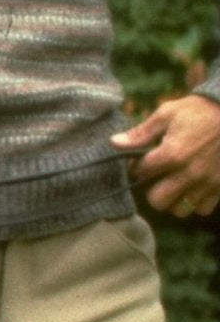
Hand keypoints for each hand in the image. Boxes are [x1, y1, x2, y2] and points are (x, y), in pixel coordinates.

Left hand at [114, 94, 219, 217]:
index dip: (137, 167)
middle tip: (157, 178)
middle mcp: (190, 173)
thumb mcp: (166, 114)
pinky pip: (201, 209)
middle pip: (158, 201)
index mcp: (173, 154)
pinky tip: (192, 187)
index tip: (142, 160)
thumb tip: (114, 143)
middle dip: (152, 191)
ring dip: (173, 200)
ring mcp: (207, 182)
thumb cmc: (197, 111)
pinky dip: (194, 202)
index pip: (141, 173)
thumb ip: (140, 133)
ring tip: (174, 184)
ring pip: (179, 210)